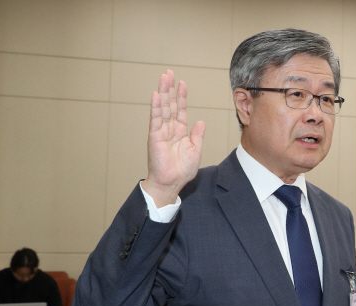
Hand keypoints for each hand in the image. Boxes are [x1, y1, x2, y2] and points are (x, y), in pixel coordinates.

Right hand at [141, 70, 205, 207]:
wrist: (171, 183)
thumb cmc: (182, 171)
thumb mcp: (195, 150)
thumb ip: (197, 136)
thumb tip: (201, 121)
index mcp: (180, 132)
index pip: (180, 110)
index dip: (181, 97)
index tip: (182, 83)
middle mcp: (170, 129)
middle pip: (170, 104)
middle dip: (170, 89)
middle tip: (169, 73)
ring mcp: (161, 131)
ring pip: (162, 108)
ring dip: (163, 92)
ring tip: (163, 77)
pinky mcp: (154, 137)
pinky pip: (155, 119)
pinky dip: (155, 107)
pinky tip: (155, 95)